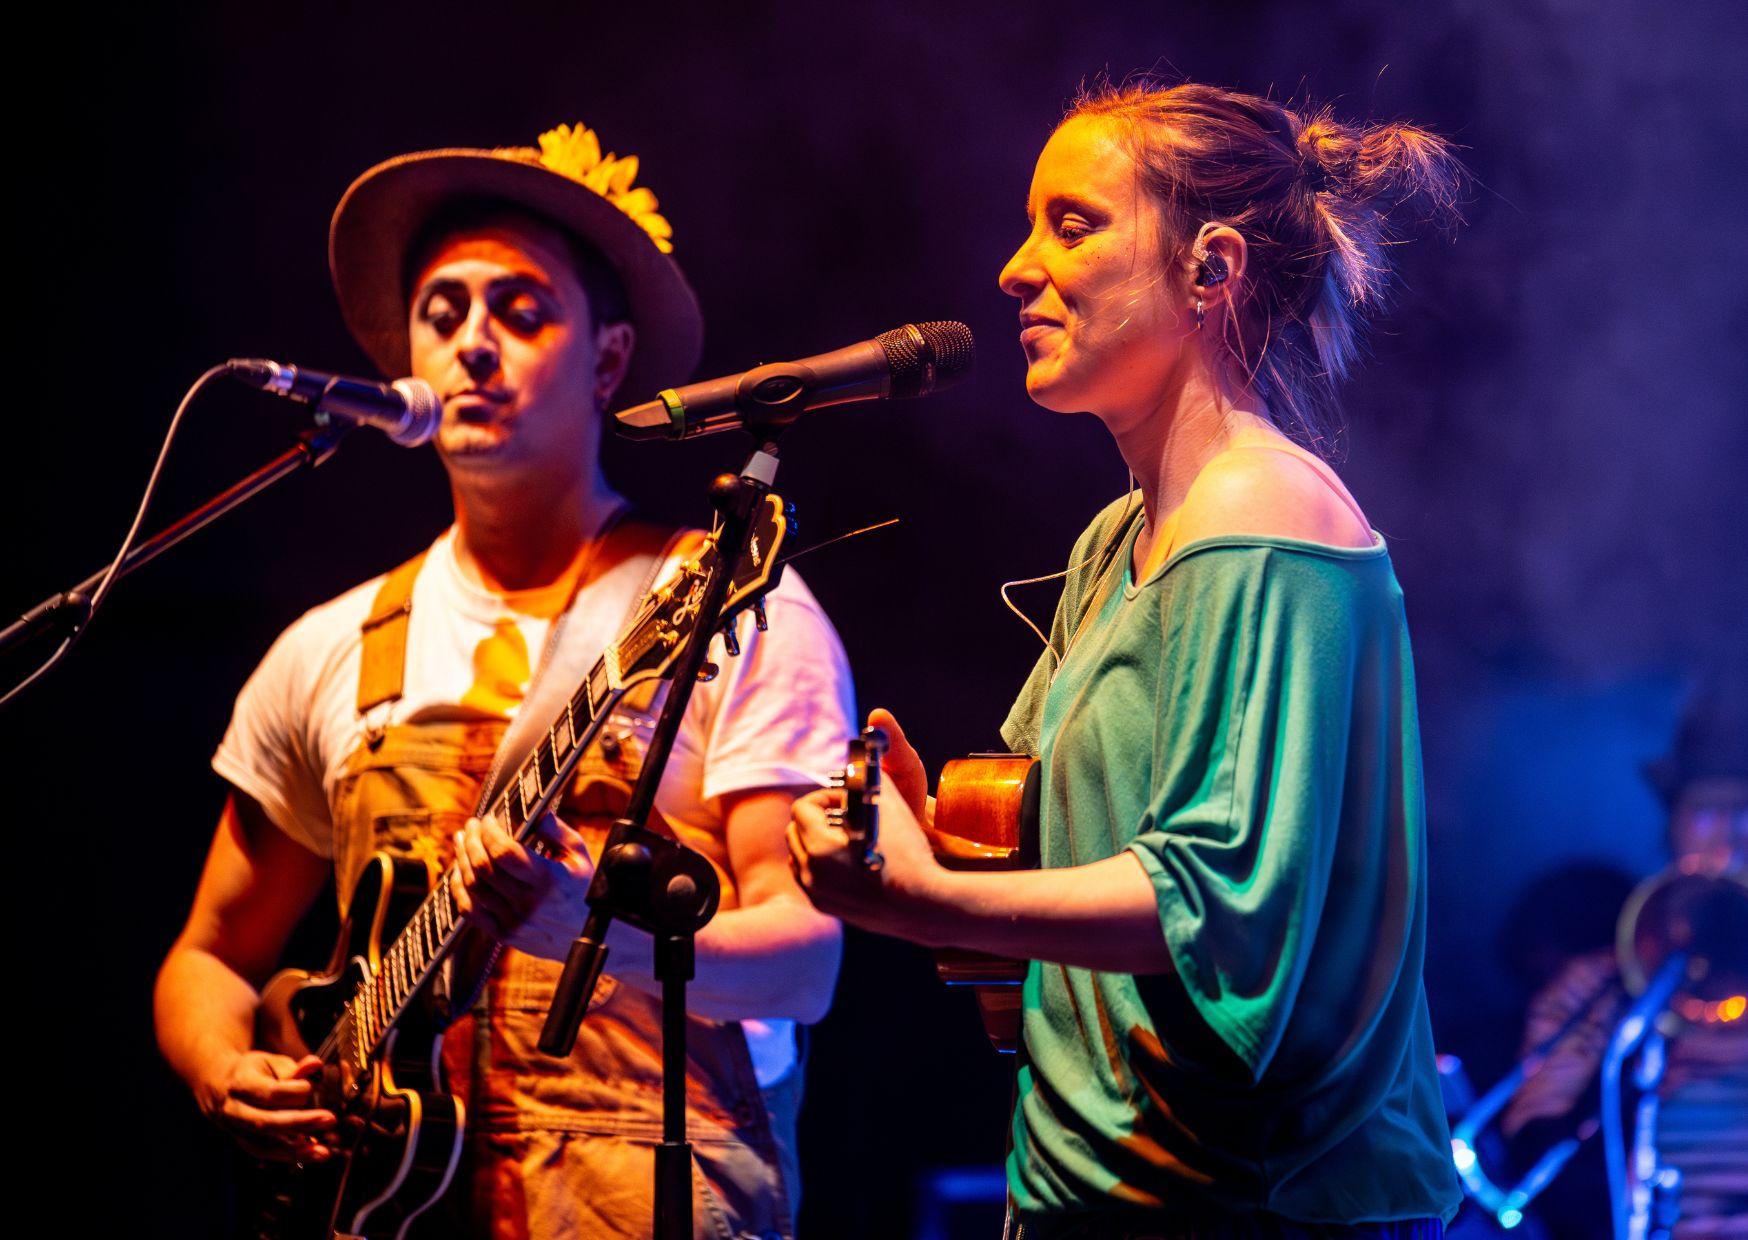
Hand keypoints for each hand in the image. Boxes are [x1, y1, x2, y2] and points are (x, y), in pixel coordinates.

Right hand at [197, 1050, 335, 1161]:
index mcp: (240, 1084)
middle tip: (329, 1119)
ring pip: (263, 1145)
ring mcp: (235, 1130)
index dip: (294, 1091)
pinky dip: (288, 1156)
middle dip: (300, 1123)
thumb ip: (293, 1068)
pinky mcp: (242, 1143)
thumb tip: (315, 1065)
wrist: (219, 1086)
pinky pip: (265, 1153)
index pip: (269, 1092)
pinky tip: (310, 1154)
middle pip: (266, 1122)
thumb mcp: (269, 1062)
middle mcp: (234, 1110)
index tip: (312, 1086)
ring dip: (295, 1151)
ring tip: (323, 1152)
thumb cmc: (251, 1071)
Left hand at [450, 813, 595, 959]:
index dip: (490, 831)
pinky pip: (470, 910)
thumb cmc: (586, 890)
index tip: (488, 818)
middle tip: (471, 825)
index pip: (504, 852)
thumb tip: (533, 810)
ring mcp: (513, 922)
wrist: (593, 938)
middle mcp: (527, 903)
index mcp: (547, 880)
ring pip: (472, 886)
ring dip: (462, 859)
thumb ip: (556, 831)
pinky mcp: (504, 935)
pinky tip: (459, 871)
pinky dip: (458, 888)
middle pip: (483, 866)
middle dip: (472, 840)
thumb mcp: (580, 856)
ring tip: (462, 841)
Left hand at [787, 717, 948, 944]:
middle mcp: (812, 873)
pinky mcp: (828, 908)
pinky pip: (811, 879)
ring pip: (798, 857)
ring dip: (813, 841)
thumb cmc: (909, 856)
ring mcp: (818, 894)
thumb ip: (869, 780)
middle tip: (842, 816)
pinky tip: (846, 859)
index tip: (843, 800)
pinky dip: (821, 865)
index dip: (823, 797)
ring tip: (843, 838)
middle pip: (794, 832)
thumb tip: (858, 768)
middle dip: (814, 818)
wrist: (925, 905)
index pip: (802, 808)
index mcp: (820, 847)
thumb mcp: (891, 807)